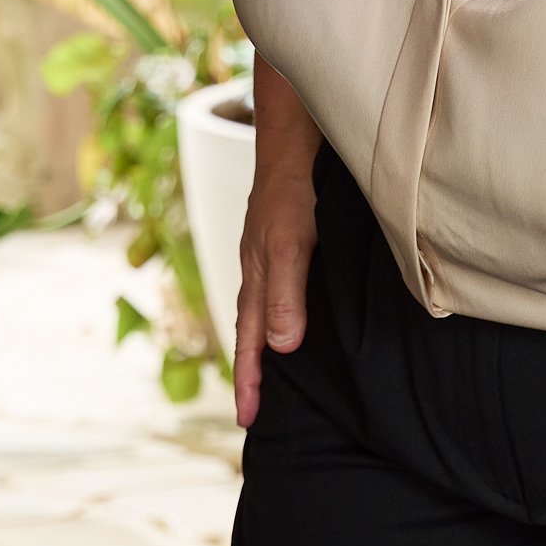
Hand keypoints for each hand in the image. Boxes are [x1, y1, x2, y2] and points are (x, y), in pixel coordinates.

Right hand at [234, 64, 321, 428]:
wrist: (297, 124)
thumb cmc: (294, 180)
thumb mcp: (291, 240)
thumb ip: (287, 292)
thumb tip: (283, 347)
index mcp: (256, 276)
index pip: (251, 342)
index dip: (251, 381)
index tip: (249, 421)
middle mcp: (260, 267)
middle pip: (251, 331)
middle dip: (250, 372)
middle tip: (251, 413)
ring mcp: (270, 251)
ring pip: (263, 309)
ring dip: (263, 344)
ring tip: (267, 375)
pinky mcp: (288, 235)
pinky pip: (279, 286)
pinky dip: (278, 312)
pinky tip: (291, 316)